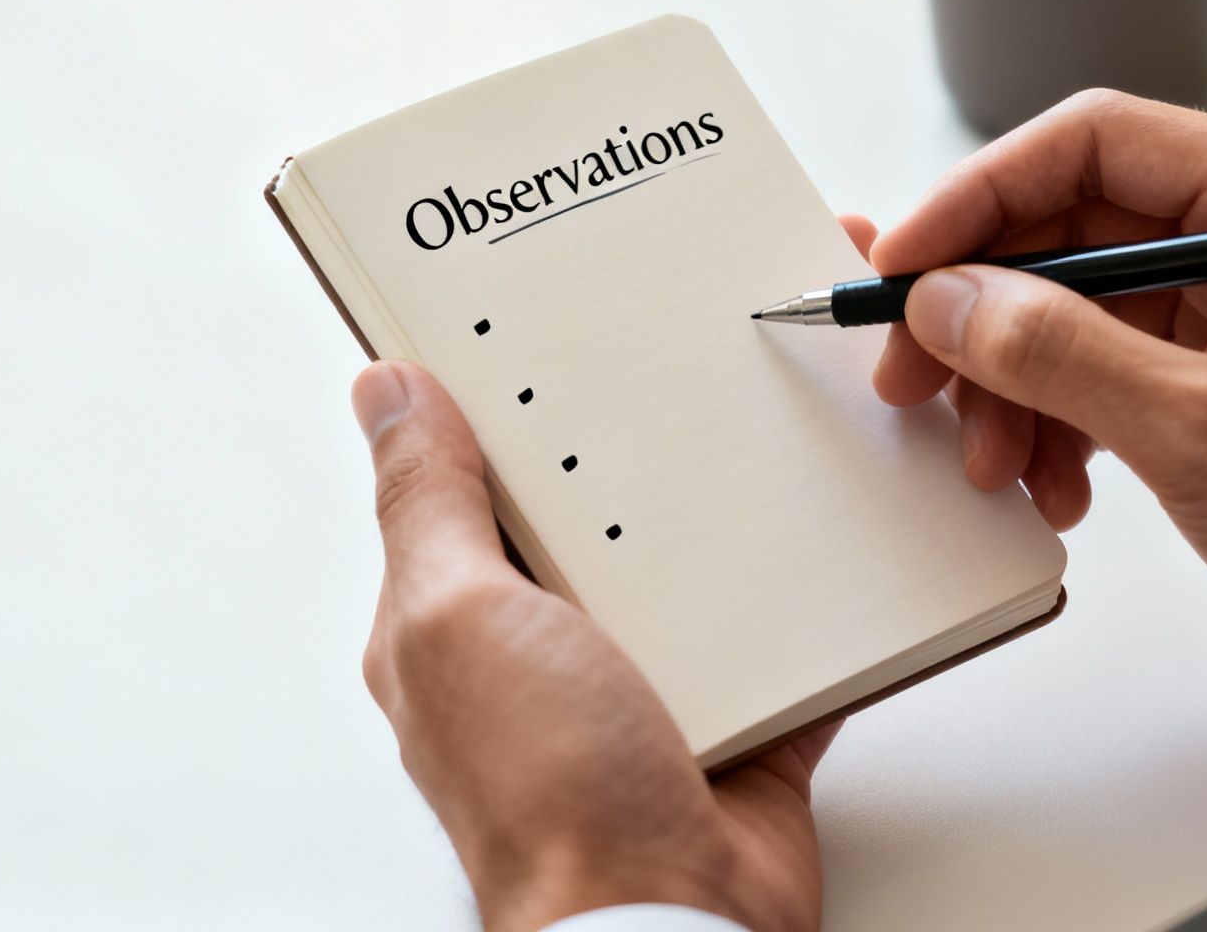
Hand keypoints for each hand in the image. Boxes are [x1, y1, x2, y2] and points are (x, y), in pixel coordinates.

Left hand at [351, 353, 854, 930]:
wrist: (670, 920)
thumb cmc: (548, 798)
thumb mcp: (458, 617)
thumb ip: (426, 505)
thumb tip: (384, 394)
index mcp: (458, 626)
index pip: (460, 490)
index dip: (485, 411)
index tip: (528, 333)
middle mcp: (544, 658)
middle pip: (582, 523)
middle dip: (619, 457)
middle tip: (662, 367)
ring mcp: (640, 694)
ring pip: (683, 576)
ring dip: (716, 529)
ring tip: (749, 441)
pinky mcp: (734, 728)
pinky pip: (776, 646)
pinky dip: (802, 609)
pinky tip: (822, 552)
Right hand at [872, 90, 1206, 819]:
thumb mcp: (1194, 430)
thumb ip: (1055, 349)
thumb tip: (947, 298)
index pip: (1092, 145)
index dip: (979, 197)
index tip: (903, 263)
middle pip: (1071, 230)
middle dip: (983, 309)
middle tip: (911, 376)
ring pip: (1076, 309)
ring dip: (1014, 382)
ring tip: (994, 464)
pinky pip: (1105, 372)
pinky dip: (1059, 423)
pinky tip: (1052, 489)